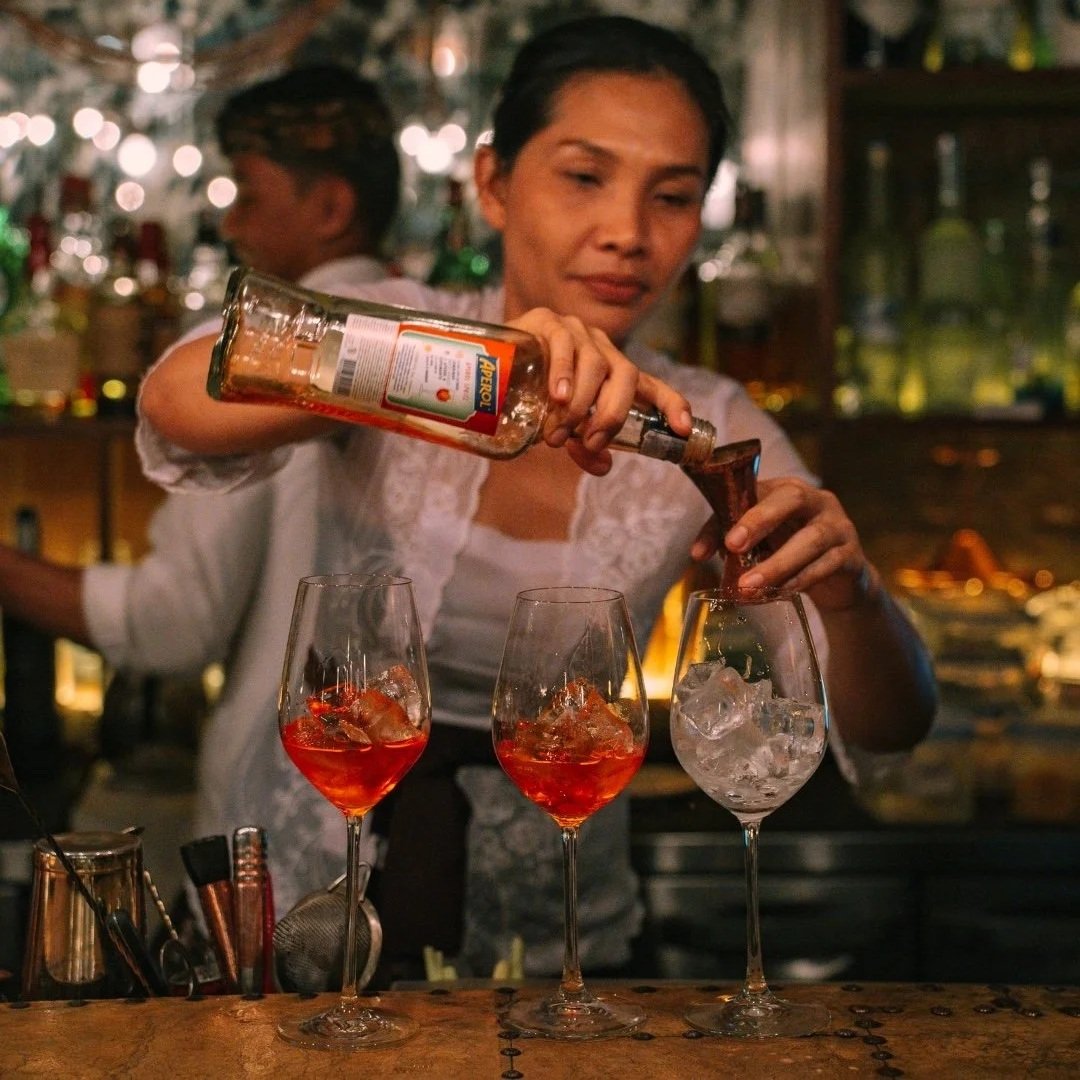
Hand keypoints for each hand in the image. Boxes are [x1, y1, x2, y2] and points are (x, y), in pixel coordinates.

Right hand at [508, 308, 692, 474]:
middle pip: (627, 376)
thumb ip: (583, 445)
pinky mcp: (548, 322)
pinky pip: (565, 344)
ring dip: (581, 404)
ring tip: (557, 432)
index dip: (673, 405)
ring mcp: (577, 332)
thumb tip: (603, 465)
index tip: (684, 429)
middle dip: (613, 414)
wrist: (487, 364)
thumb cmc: (530, 397)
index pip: (652, 386)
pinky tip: (556, 396)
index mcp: (612, 374)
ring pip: (596, 364)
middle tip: (591, 441)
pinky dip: (564, 373)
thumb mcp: (561, 427)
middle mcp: (601, 349)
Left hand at [691, 476, 875, 611]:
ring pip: (811, 539)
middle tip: (733, 545)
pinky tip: (778, 594)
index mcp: (788, 490)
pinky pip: (826, 566)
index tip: (704, 549)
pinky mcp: (851, 555)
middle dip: (760, 520)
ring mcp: (838, 526)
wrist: (841, 582)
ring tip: (748, 585)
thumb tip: (697, 553)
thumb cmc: (791, 552)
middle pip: (791, 498)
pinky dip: (799, 580)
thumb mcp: (761, 544)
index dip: (728, 517)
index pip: (754, 493)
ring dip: (777, 563)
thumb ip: (731, 542)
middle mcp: (817, 501)